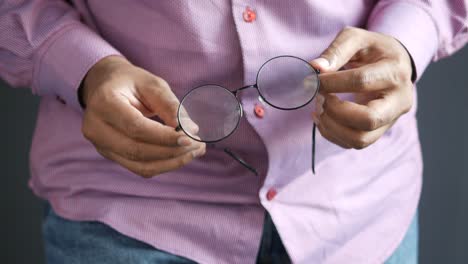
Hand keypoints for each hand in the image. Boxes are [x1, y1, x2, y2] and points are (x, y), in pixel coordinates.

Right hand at [80, 56, 204, 177]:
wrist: (105, 86)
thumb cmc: (131, 82)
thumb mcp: (152, 84)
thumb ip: (170, 106)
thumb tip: (190, 130)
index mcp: (104, 103)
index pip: (136, 127)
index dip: (164, 136)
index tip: (190, 138)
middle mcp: (96, 127)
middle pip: (137, 150)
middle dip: (172, 151)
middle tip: (198, 146)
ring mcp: (101, 145)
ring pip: (139, 165)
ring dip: (171, 162)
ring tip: (195, 152)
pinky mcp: (111, 155)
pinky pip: (139, 168)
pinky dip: (163, 165)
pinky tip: (181, 156)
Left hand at [310, 27, 413, 148]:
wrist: (395, 64)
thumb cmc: (373, 50)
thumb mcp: (357, 39)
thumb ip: (336, 51)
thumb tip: (315, 68)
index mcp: (395, 71)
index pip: (361, 81)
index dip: (331, 82)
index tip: (312, 80)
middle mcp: (400, 100)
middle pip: (368, 119)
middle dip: (335, 111)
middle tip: (319, 98)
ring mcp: (392, 119)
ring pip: (361, 139)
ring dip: (331, 127)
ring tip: (319, 108)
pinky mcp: (380, 131)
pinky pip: (355, 143)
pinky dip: (332, 134)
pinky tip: (323, 117)